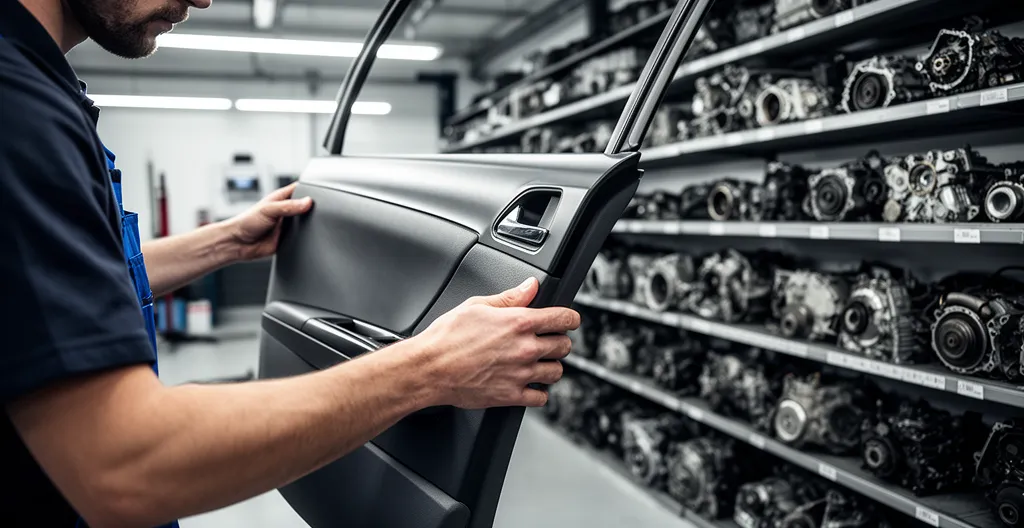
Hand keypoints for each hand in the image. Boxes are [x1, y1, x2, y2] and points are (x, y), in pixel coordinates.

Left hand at [227, 183, 312, 260]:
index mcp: (281, 198)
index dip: (310, 189)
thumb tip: (307, 202)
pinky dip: (305, 237)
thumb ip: (288, 206)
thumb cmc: (246, 222)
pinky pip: (302, 237)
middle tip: (315, 210)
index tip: (318, 193)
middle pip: (306, 206)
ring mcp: (288, 225)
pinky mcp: (289, 238)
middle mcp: (286, 210)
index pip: (300, 189)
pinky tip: (304, 236)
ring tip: (308, 223)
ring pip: (306, 222)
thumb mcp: (268, 209)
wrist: (238, 244)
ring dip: (309, 224)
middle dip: (312, 208)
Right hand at [415, 277, 578, 409]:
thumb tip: (530, 286)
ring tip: (539, 363)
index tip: (568, 321)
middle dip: (558, 342)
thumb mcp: (477, 306)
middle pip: (564, 346)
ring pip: (556, 372)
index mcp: (519, 322)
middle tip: (548, 341)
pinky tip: (529, 385)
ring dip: (550, 366)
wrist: (429, 368)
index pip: (564, 319)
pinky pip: (540, 398)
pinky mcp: (511, 396)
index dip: (570, 318)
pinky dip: (538, 392)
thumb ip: (510, 297)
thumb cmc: (446, 337)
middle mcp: (525, 349)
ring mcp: (520, 374)